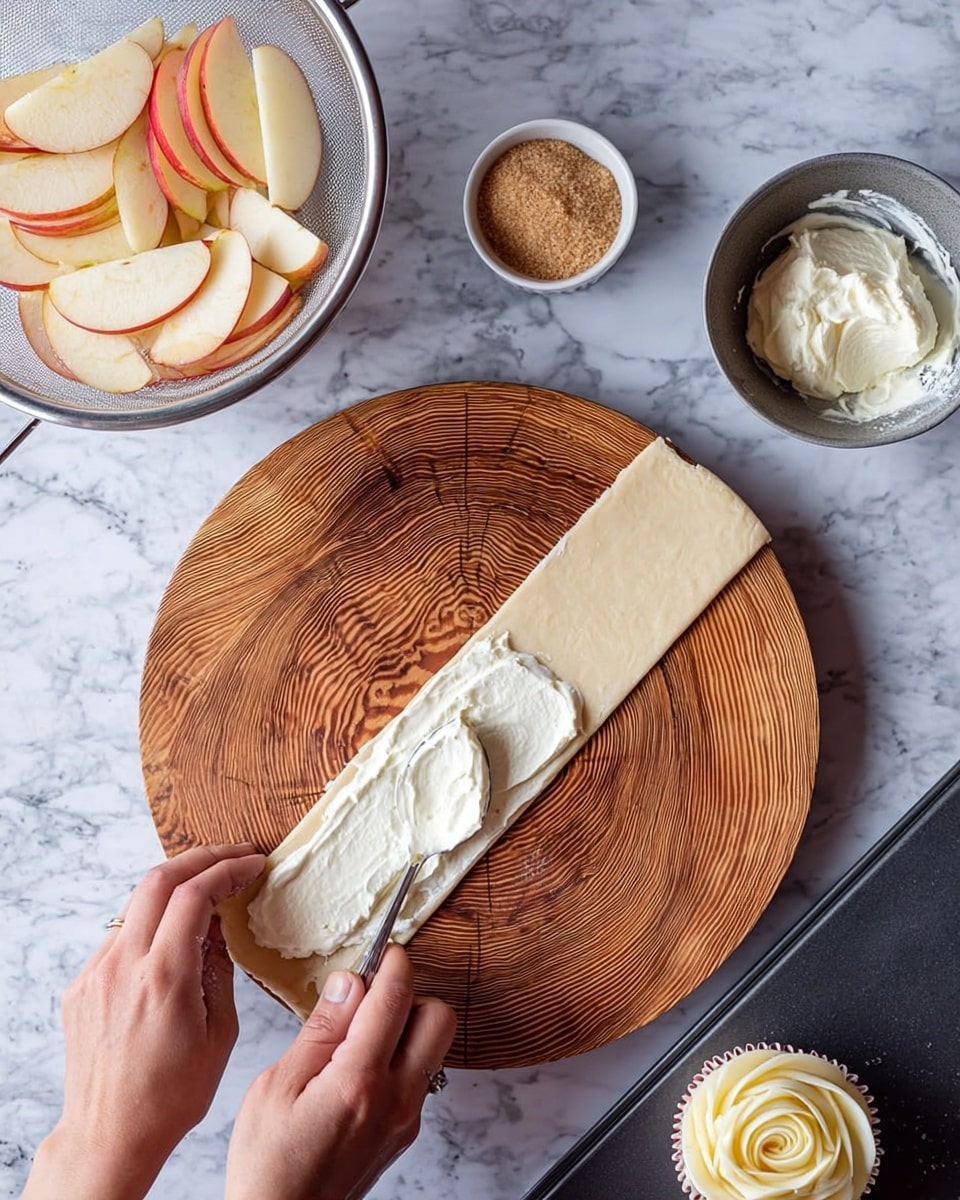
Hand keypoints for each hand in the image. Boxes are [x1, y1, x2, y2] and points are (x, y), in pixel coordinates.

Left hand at [22, 843, 265, 1199]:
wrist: (110, 1133)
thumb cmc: (170, 1096)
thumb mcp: (219, 1033)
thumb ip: (219, 969)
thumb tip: (218, 928)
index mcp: (164, 978)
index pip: (194, 894)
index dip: (228, 869)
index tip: (253, 864)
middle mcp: (123, 967)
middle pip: (159, 879)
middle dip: (202, 857)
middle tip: (234, 856)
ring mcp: (96, 973)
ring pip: (135, 902)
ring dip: (174, 886)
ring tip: (207, 890)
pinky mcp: (82, 985)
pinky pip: (119, 934)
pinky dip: (150, 920)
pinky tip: (172, 934)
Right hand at [225, 944, 456, 1199]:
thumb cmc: (268, 1167)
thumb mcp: (276, 1087)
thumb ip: (319, 1030)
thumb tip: (348, 982)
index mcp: (359, 1081)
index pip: (395, 999)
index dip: (393, 962)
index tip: (384, 949)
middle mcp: (394, 1100)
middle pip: (438, 1017)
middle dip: (411, 994)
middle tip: (371, 995)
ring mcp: (405, 1119)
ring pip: (433, 1047)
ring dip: (407, 1026)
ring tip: (359, 1034)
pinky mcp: (404, 1133)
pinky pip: (419, 1076)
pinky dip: (399, 1057)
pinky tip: (358, 1066)